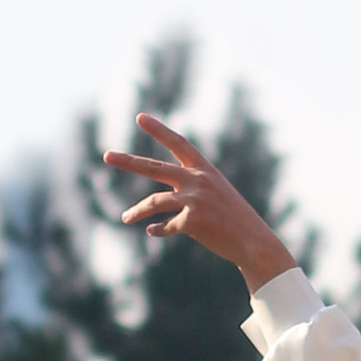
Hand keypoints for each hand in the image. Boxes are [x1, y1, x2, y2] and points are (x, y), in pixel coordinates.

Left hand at [105, 117, 294, 289]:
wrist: (253, 243)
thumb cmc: (235, 219)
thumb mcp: (217, 194)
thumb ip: (190, 191)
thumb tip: (157, 206)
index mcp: (205, 170)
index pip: (178, 143)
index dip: (158, 130)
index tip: (140, 117)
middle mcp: (198, 180)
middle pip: (154, 168)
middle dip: (128, 161)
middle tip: (106, 155)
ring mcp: (194, 200)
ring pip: (154, 202)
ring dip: (136, 212)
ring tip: (124, 217)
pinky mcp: (192, 221)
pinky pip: (165, 226)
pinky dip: (158, 230)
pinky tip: (153, 231)